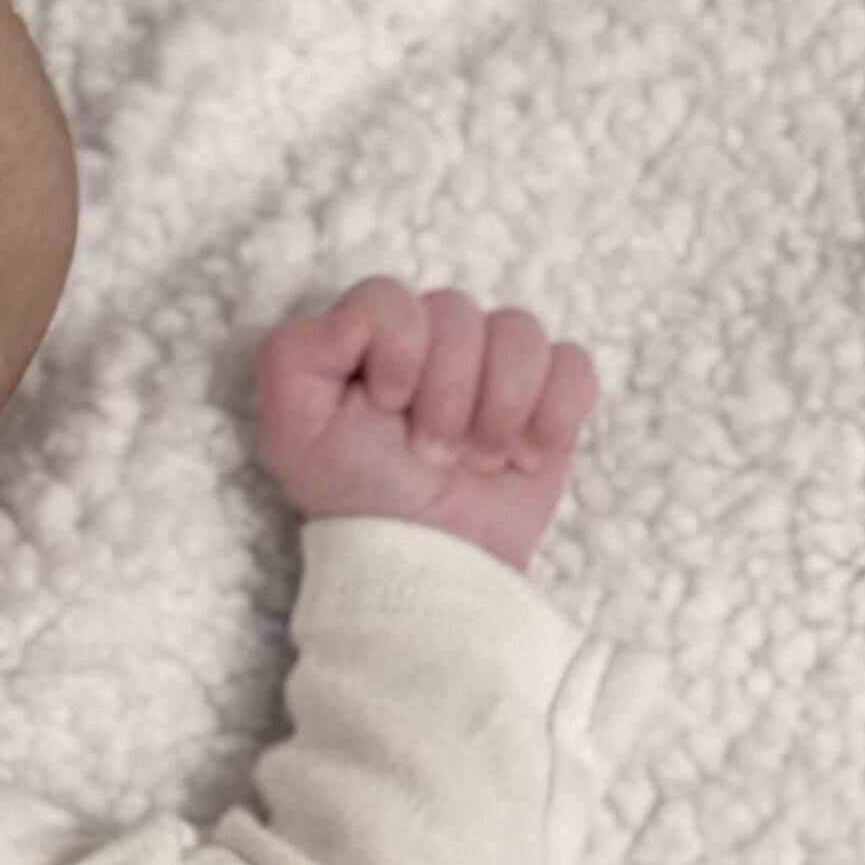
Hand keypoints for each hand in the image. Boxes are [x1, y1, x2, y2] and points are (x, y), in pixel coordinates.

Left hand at [253, 277, 598, 574]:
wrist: (428, 568)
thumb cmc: (359, 503)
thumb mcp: (292, 436)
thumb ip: (292, 354)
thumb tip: (355, 318)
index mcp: (372, 345)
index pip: (390, 297)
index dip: (397, 352)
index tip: (385, 411)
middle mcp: (433, 346)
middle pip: (458, 311)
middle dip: (445, 394)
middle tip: (429, 454)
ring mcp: (495, 369)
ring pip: (519, 331)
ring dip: (497, 409)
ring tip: (474, 461)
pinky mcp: (549, 399)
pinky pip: (573, 365)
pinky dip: (553, 414)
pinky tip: (523, 456)